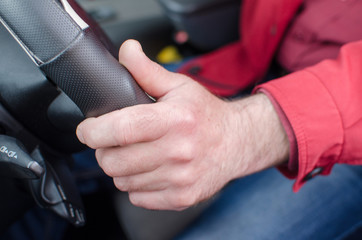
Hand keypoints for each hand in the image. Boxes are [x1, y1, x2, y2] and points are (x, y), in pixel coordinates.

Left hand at [76, 40, 288, 209]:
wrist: (237, 142)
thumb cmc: (206, 115)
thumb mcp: (179, 86)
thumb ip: (147, 70)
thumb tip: (127, 50)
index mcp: (175, 119)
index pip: (121, 129)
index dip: (93, 131)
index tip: (87, 129)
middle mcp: (179, 151)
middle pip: (114, 162)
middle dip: (103, 151)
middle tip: (112, 142)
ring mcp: (181, 178)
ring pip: (123, 182)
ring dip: (120, 169)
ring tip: (134, 155)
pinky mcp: (182, 197)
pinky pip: (138, 197)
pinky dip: (136, 185)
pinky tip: (149, 170)